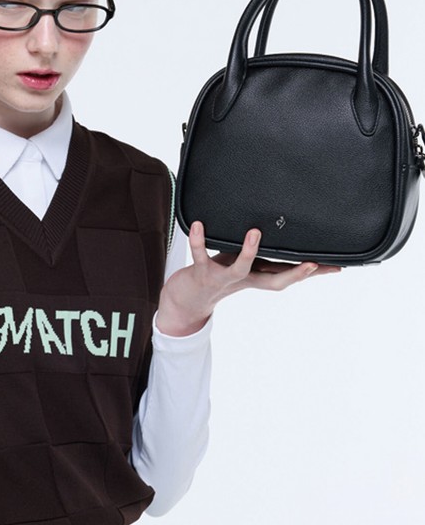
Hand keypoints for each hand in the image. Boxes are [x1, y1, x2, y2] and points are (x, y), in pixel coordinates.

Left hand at [156, 221, 341, 336]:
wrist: (187, 299)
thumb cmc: (219, 274)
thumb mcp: (246, 263)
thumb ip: (263, 251)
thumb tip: (282, 230)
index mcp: (258, 277)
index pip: (291, 276)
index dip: (314, 274)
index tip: (336, 267)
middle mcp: (245, 280)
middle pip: (275, 281)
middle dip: (296, 274)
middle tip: (314, 263)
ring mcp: (223, 278)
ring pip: (240, 267)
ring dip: (249, 252)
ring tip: (255, 233)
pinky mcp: (201, 272)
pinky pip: (200, 255)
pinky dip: (198, 241)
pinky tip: (199, 225)